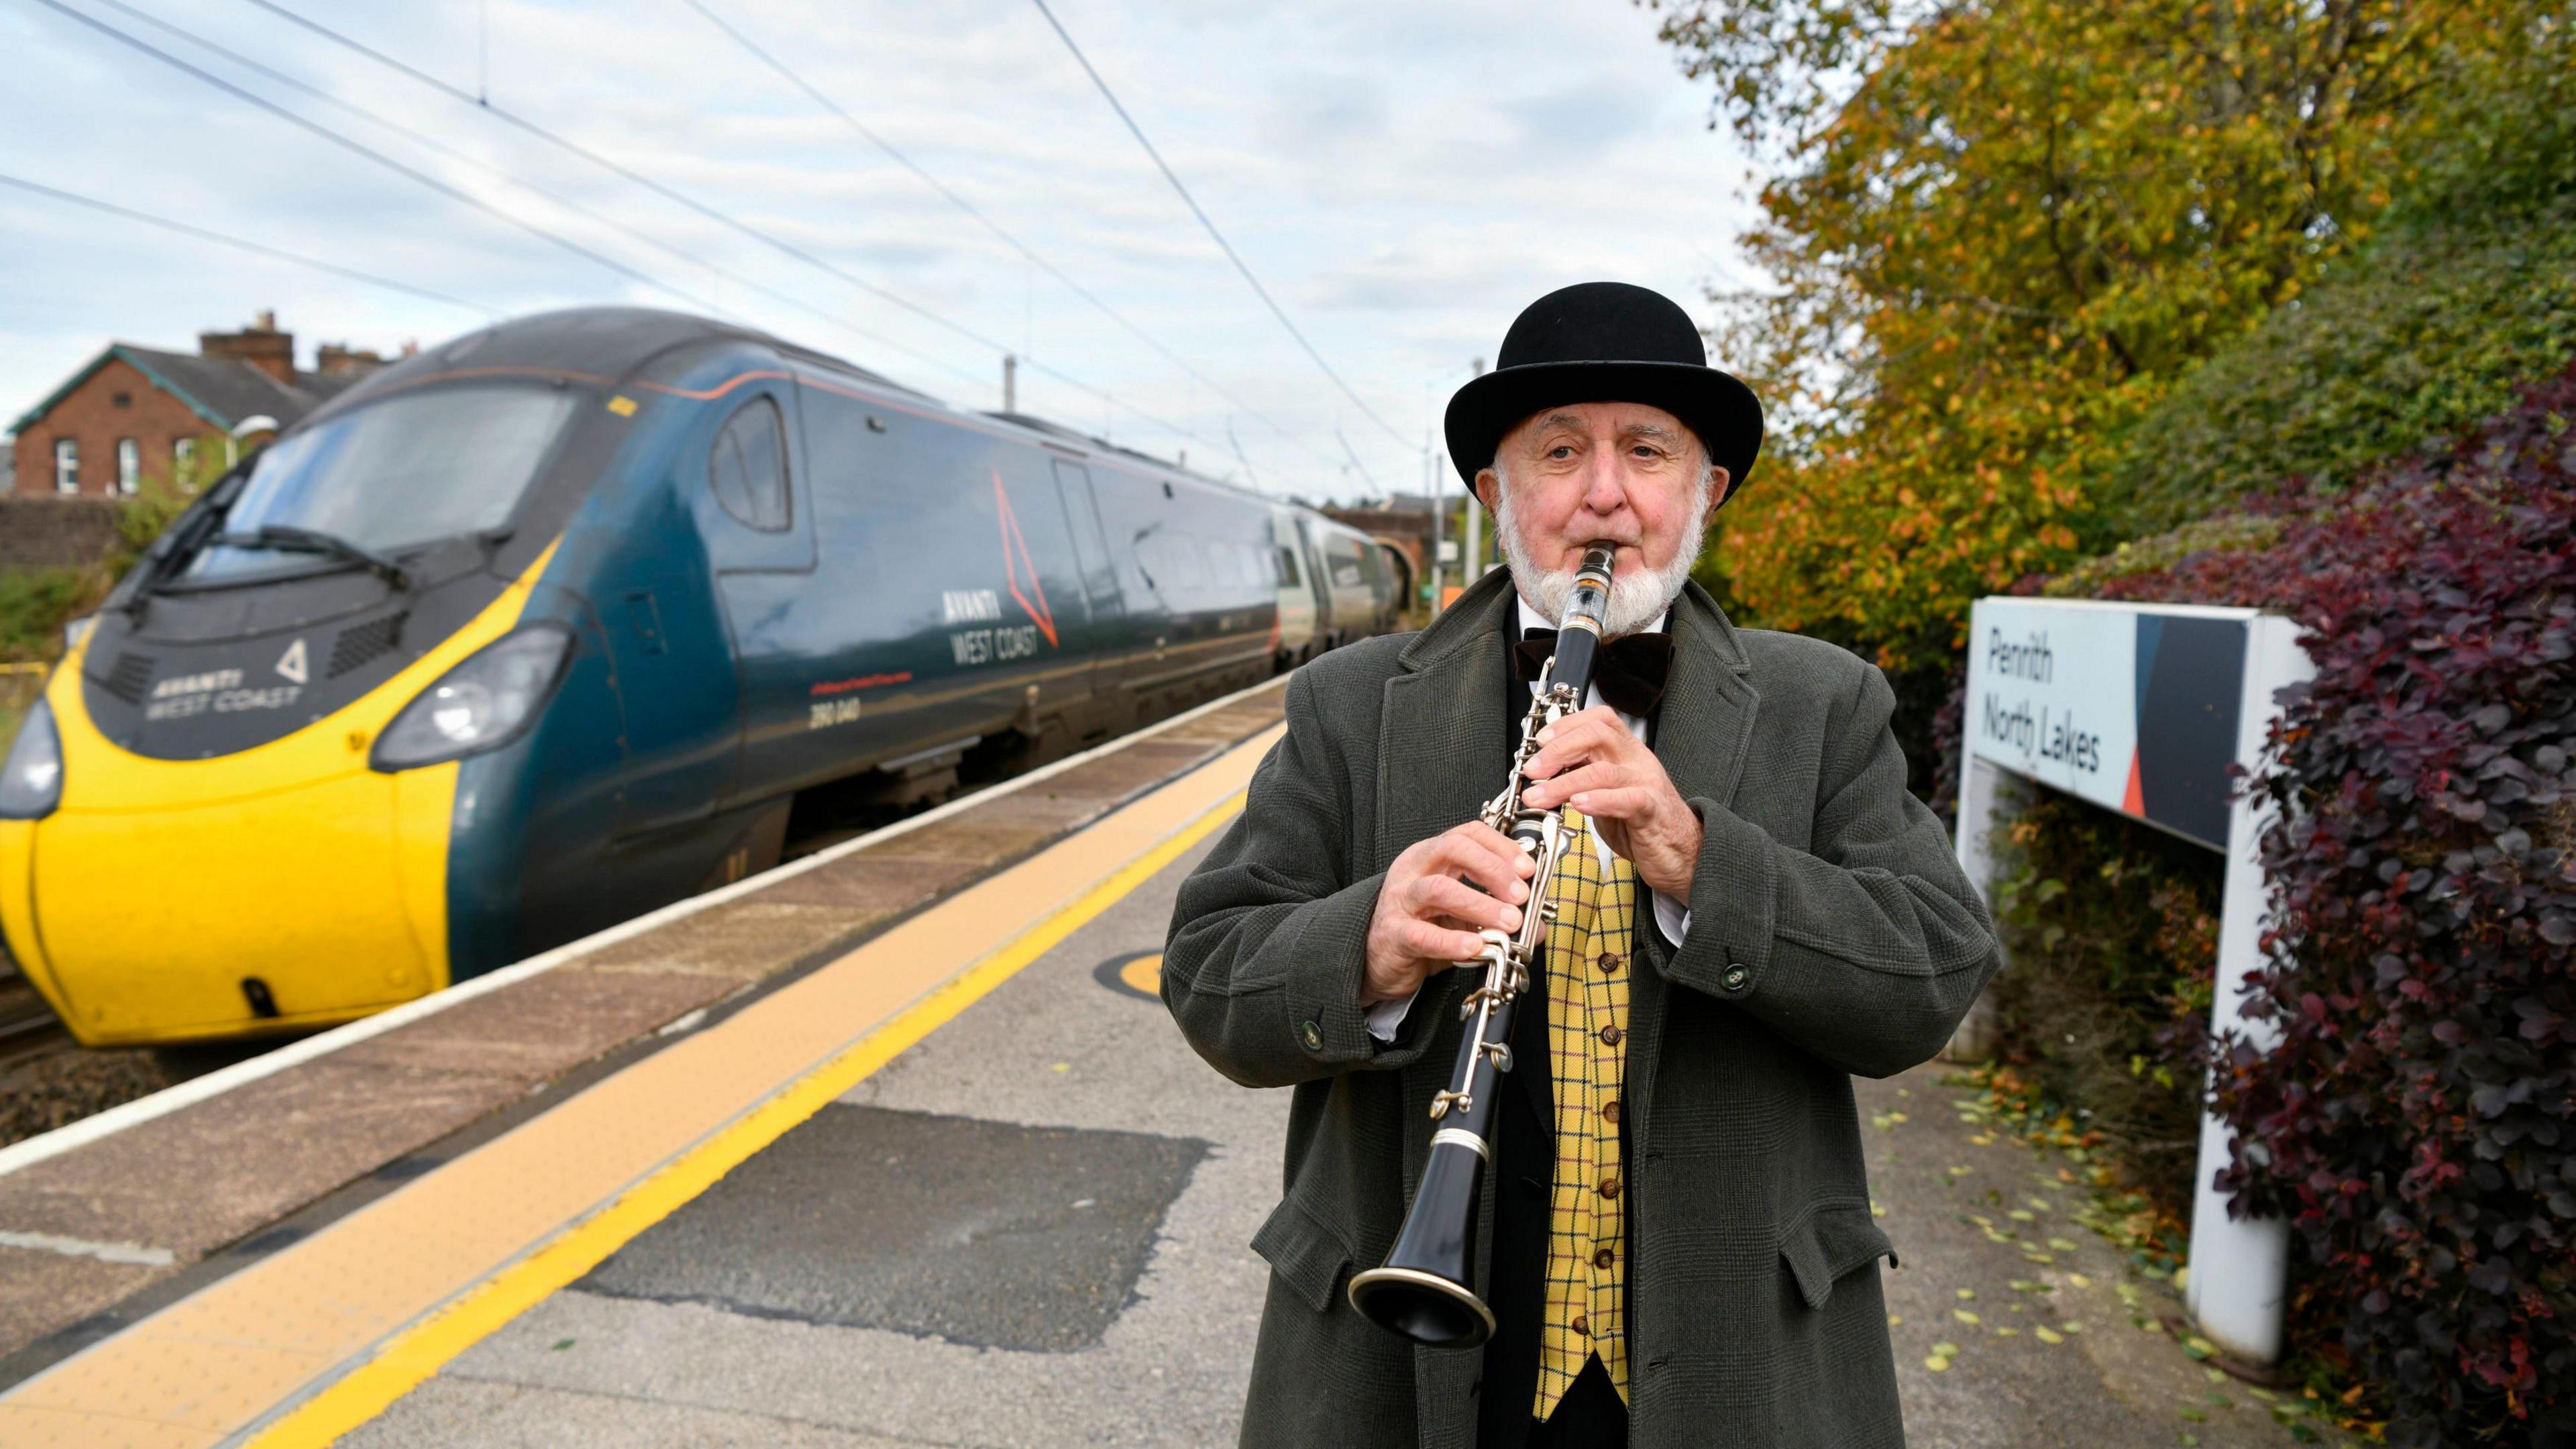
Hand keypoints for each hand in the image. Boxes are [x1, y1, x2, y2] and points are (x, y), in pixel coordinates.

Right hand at [1362, 820, 1535, 1007]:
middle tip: (1521, 895)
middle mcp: (1414, 870)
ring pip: (1440, 889)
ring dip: (1481, 904)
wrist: (1379, 959)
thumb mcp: (1464, 916)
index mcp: (1432, 856)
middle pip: (1453, 848)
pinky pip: (1423, 934)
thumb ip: (1498, 914)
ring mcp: (1400, 899)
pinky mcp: (1394, 933)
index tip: (1528, 869)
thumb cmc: (1422, 928)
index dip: (1502, 846)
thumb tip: (1537, 925)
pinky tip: (1476, 947)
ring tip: (1509, 922)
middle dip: (1494, 868)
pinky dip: (1453, 941)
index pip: (1468, 833)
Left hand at [1520, 705, 1703, 897]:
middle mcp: (1637, 761)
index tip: (1539, 740)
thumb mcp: (1607, 793)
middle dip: (1558, 749)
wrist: (1684, 853)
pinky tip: (1578, 804)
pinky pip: (1627, 798)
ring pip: (1603, 770)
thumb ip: (1584, 776)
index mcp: (1626, 752)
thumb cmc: (1643, 823)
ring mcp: (1647, 783)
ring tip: (1538, 796)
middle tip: (1532, 770)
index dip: (1567, 724)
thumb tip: (1546, 767)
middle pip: (1598, 735)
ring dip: (1563, 782)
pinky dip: (1599, 800)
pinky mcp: (1653, 811)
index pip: (1599, 719)